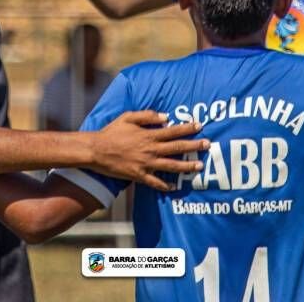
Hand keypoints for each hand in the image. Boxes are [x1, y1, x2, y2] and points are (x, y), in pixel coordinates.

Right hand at [90, 111, 207, 191]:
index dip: (187, 128)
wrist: (96, 150)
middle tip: (208, 144)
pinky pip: (155, 182)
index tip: (199, 126)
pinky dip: (164, 186)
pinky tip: (173, 187)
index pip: (173, 131)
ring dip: (187, 166)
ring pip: (171, 166)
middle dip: (194, 146)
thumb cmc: (112, 132)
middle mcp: (150, 150)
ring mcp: (145, 164)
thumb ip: (147, 115)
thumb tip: (166, 117)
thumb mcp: (128, 117)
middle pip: (177, 148)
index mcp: (148, 135)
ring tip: (199, 166)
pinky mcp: (139, 175)